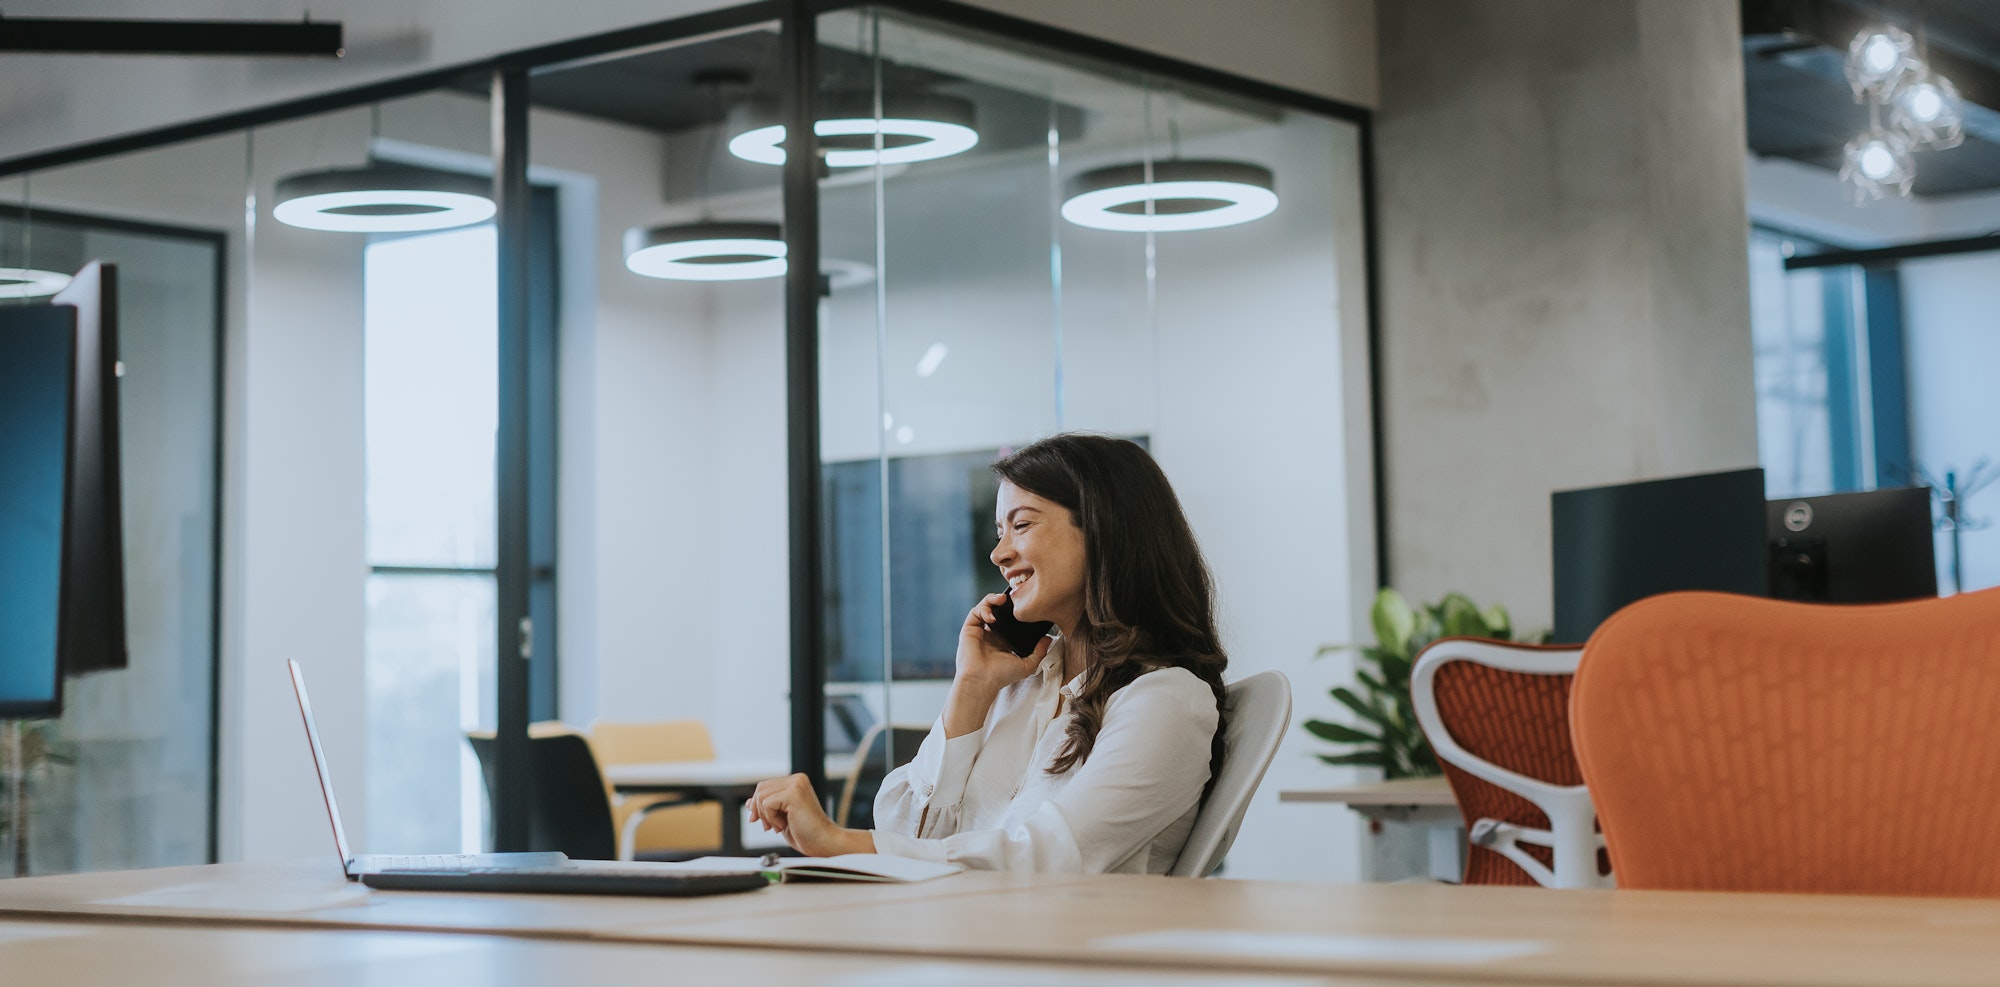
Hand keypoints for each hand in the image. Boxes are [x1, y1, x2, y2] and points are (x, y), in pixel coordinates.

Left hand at [746, 773, 873, 857]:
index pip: (764, 787)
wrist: (824, 842)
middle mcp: (797, 779)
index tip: (764, 823)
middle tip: (770, 827)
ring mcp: (796, 784)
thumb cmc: (807, 834)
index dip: (758, 806)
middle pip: (760, 788)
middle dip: (760, 811)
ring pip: (761, 795)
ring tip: (780, 826)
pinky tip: (784, 825)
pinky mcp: (794, 794)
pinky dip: (770, 818)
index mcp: (796, 782)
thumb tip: (748, 802)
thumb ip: (767, 808)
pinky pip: (767, 803)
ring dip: (766, 815)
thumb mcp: (780, 819)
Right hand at [942, 593, 1053, 738]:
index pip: (1008, 620)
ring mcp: (979, 631)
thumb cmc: (1001, 676)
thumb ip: (1039, 652)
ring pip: (984, 608)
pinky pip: (975, 612)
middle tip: (1012, 597)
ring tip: (1002, 599)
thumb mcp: (1027, 665)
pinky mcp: (969, 630)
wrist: (982, 681)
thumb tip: (1049, 639)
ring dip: (992, 600)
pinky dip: (983, 609)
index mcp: (1002, 640)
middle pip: (996, 610)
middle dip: (1003, 601)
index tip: (1024, 605)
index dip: (1015, 611)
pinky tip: (992, 616)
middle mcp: (990, 634)